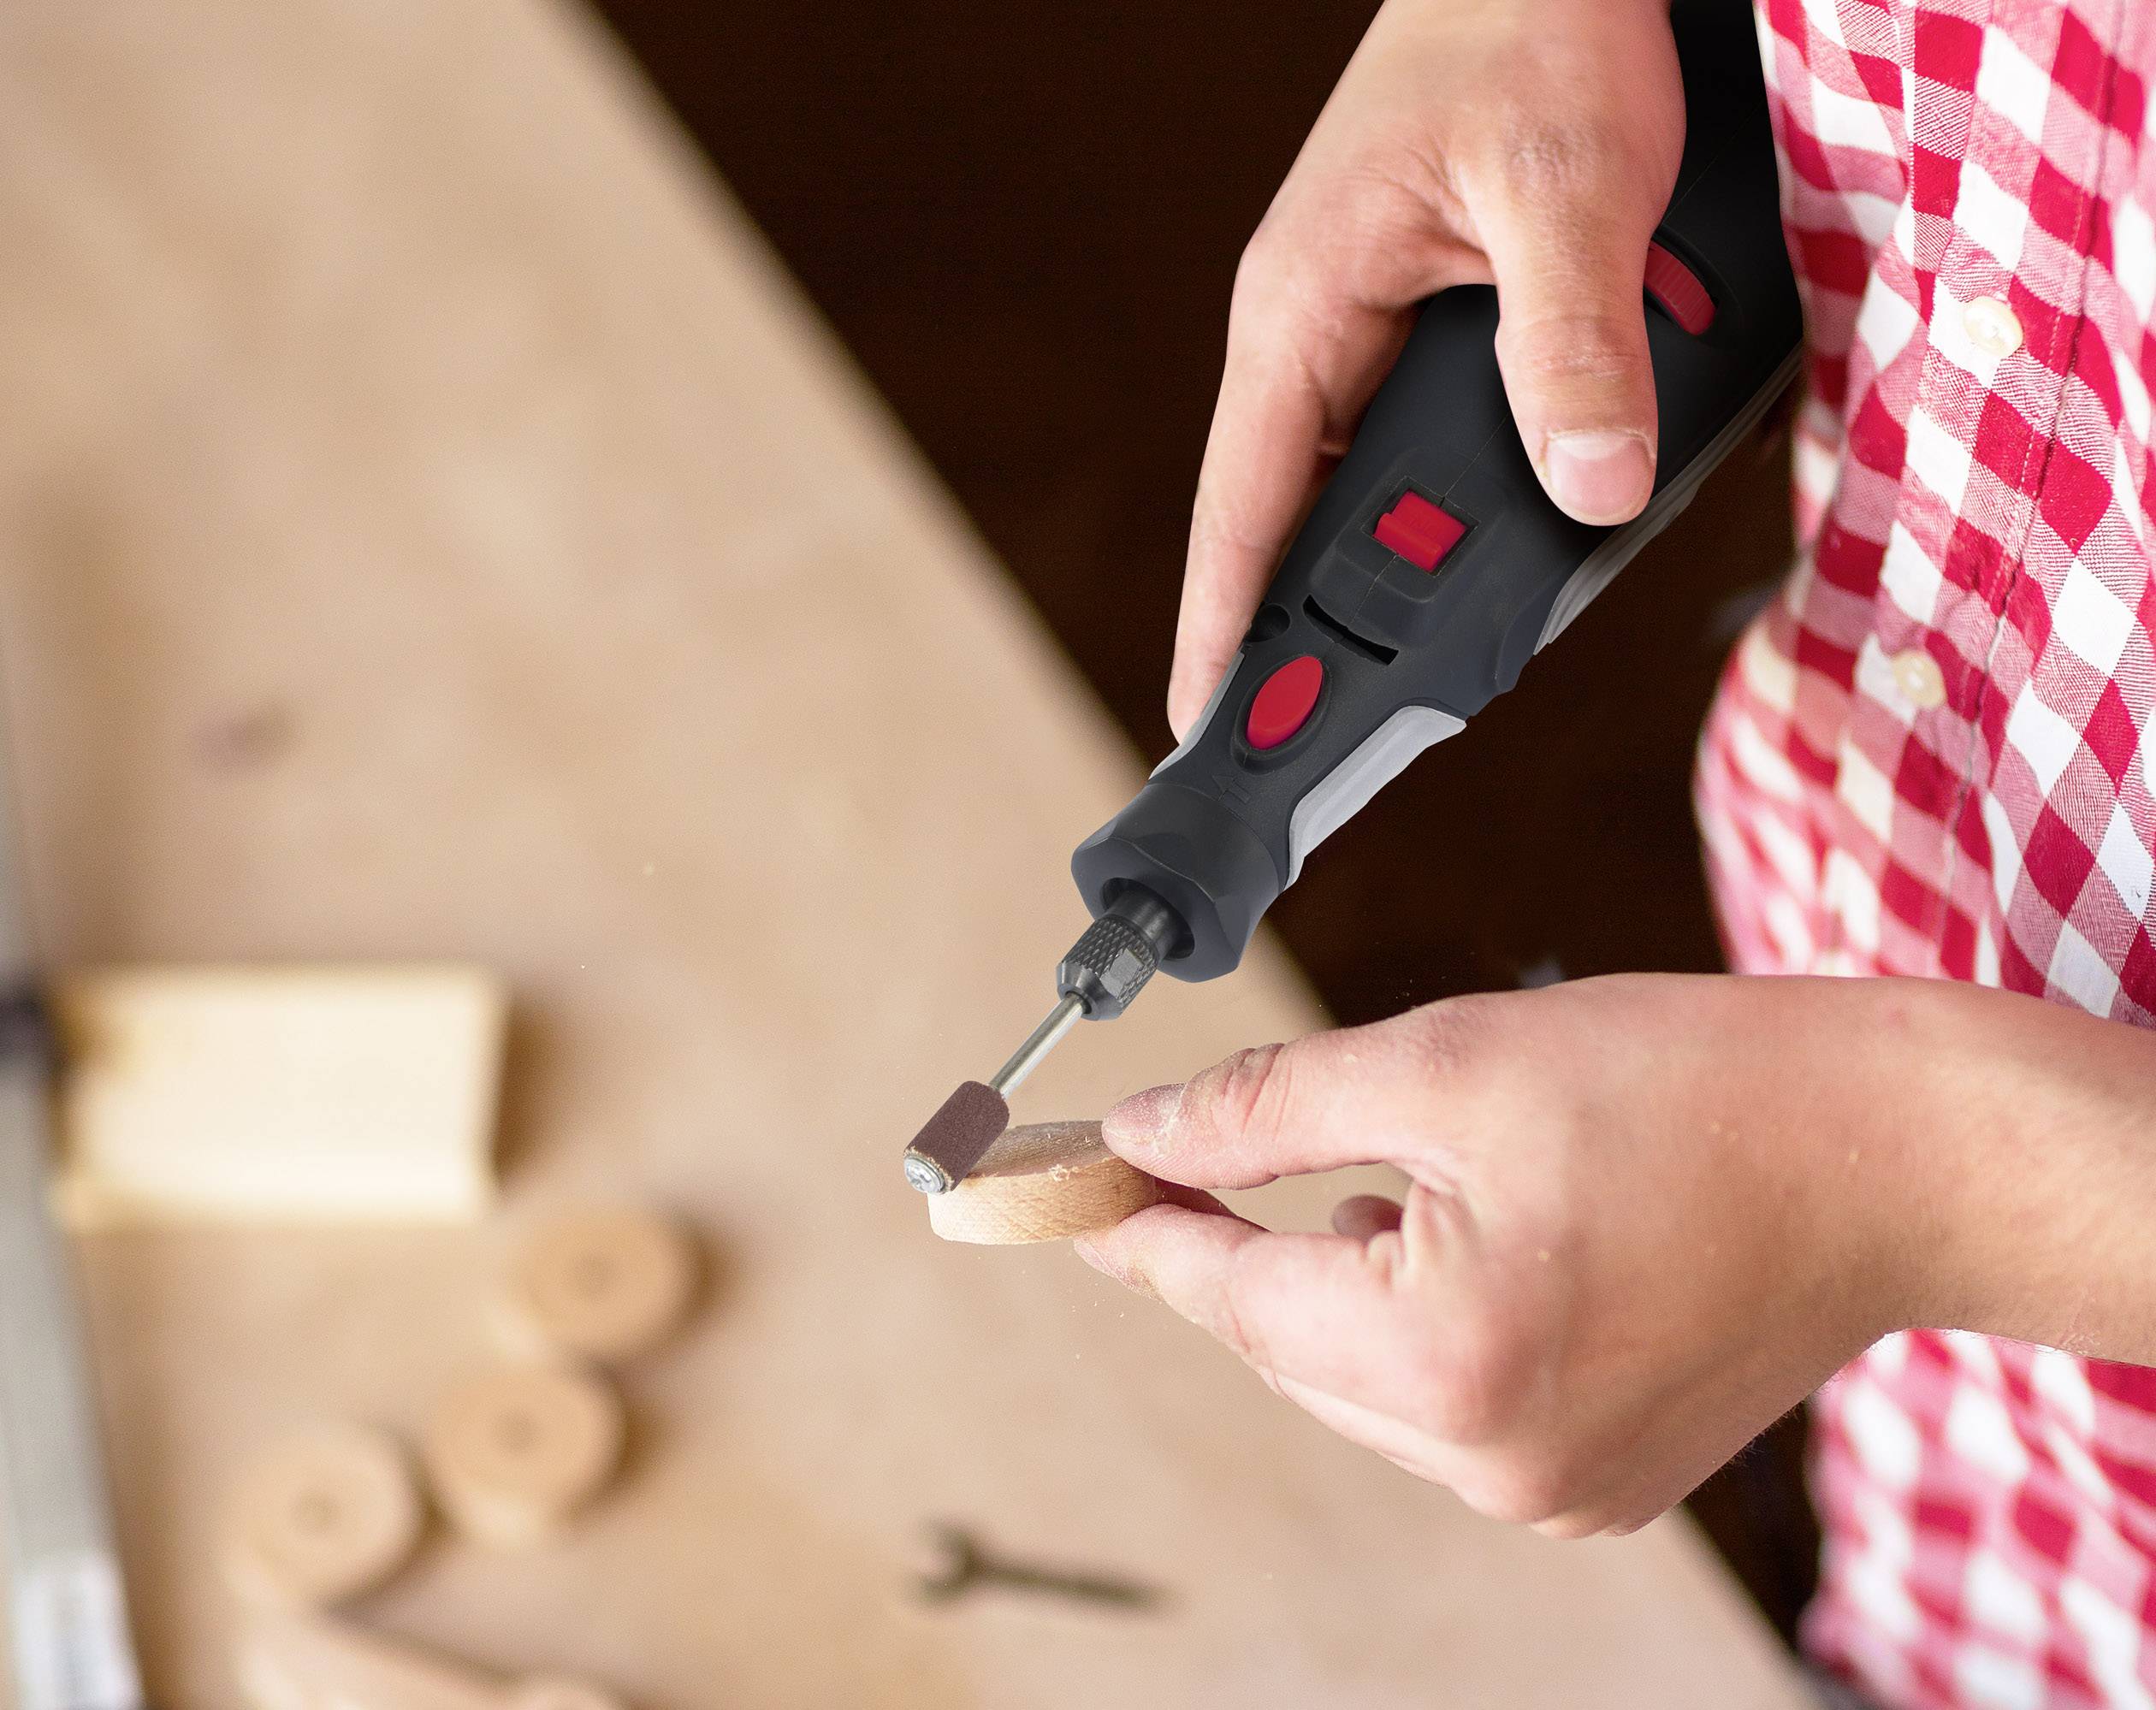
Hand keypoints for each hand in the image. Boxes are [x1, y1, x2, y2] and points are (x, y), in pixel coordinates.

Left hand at [1076, 975, 2155, 1534]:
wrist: (1893, 1152)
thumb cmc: (1693, 1088)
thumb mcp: (1442, 1063)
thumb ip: (1264, 1111)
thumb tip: (1141, 1134)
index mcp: (1443, 1359)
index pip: (1222, 1295)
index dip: (1127, 1228)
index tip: (1048, 1192)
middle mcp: (1491, 1460)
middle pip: (1283, 1346)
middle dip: (1229, 1247)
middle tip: (1175, 1159)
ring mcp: (1552, 1492)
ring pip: (1357, 1381)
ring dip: (1325, 1284)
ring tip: (1357, 1180)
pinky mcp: (1595, 1484)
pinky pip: (1439, 1405)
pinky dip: (1409, 1324)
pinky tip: (1439, 1241)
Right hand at [1170, 0, 1683, 735]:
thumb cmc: (1536, 25)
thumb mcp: (1568, 186)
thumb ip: (1574, 339)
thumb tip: (1592, 490)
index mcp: (1304, 307)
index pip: (1243, 504)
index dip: (1222, 624)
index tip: (1204, 728)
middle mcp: (1318, 330)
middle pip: (1294, 521)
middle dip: (1319, 628)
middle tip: (1346, 737)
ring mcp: (1365, 327)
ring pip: (1363, 488)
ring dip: (1399, 566)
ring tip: (1426, 662)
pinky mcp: (1421, 322)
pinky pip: (1418, 443)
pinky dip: (1451, 506)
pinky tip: (1491, 545)